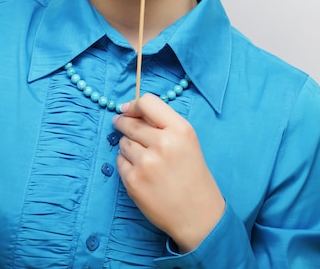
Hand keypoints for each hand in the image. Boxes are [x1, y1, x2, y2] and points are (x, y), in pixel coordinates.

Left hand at [113, 93, 224, 252]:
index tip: (127, 110)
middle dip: (123, 123)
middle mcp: (162, 144)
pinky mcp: (133, 181)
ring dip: (128, 146)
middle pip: (130, 123)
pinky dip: (126, 164)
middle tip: (120, 124)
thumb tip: (130, 110)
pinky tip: (141, 172)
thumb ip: (162, 123)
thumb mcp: (187, 142)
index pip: (147, 102)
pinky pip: (119, 161)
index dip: (134, 105)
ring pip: (123, 142)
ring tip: (144, 158)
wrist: (199, 216)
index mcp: (180, 130)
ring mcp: (146, 163)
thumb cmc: (192, 175)